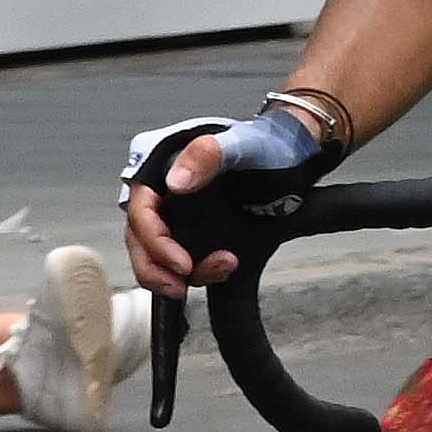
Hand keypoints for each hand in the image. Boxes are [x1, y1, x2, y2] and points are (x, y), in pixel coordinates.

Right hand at [116, 105, 323, 296]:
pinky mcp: (197, 236)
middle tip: (182, 286)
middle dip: (158, 270)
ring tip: (224, 267)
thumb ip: (207, 155)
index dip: (154, 242)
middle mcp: (163, 198)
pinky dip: (202, 272)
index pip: (140, 212)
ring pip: (160, 258)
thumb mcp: (239, 144)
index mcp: (161, 171)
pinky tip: (225, 266)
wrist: (290, 158)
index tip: (181, 263)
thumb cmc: (262, 145)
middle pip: (141, 242)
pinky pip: (186, 263)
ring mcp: (179, 219)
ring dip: (185, 274)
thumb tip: (175, 183)